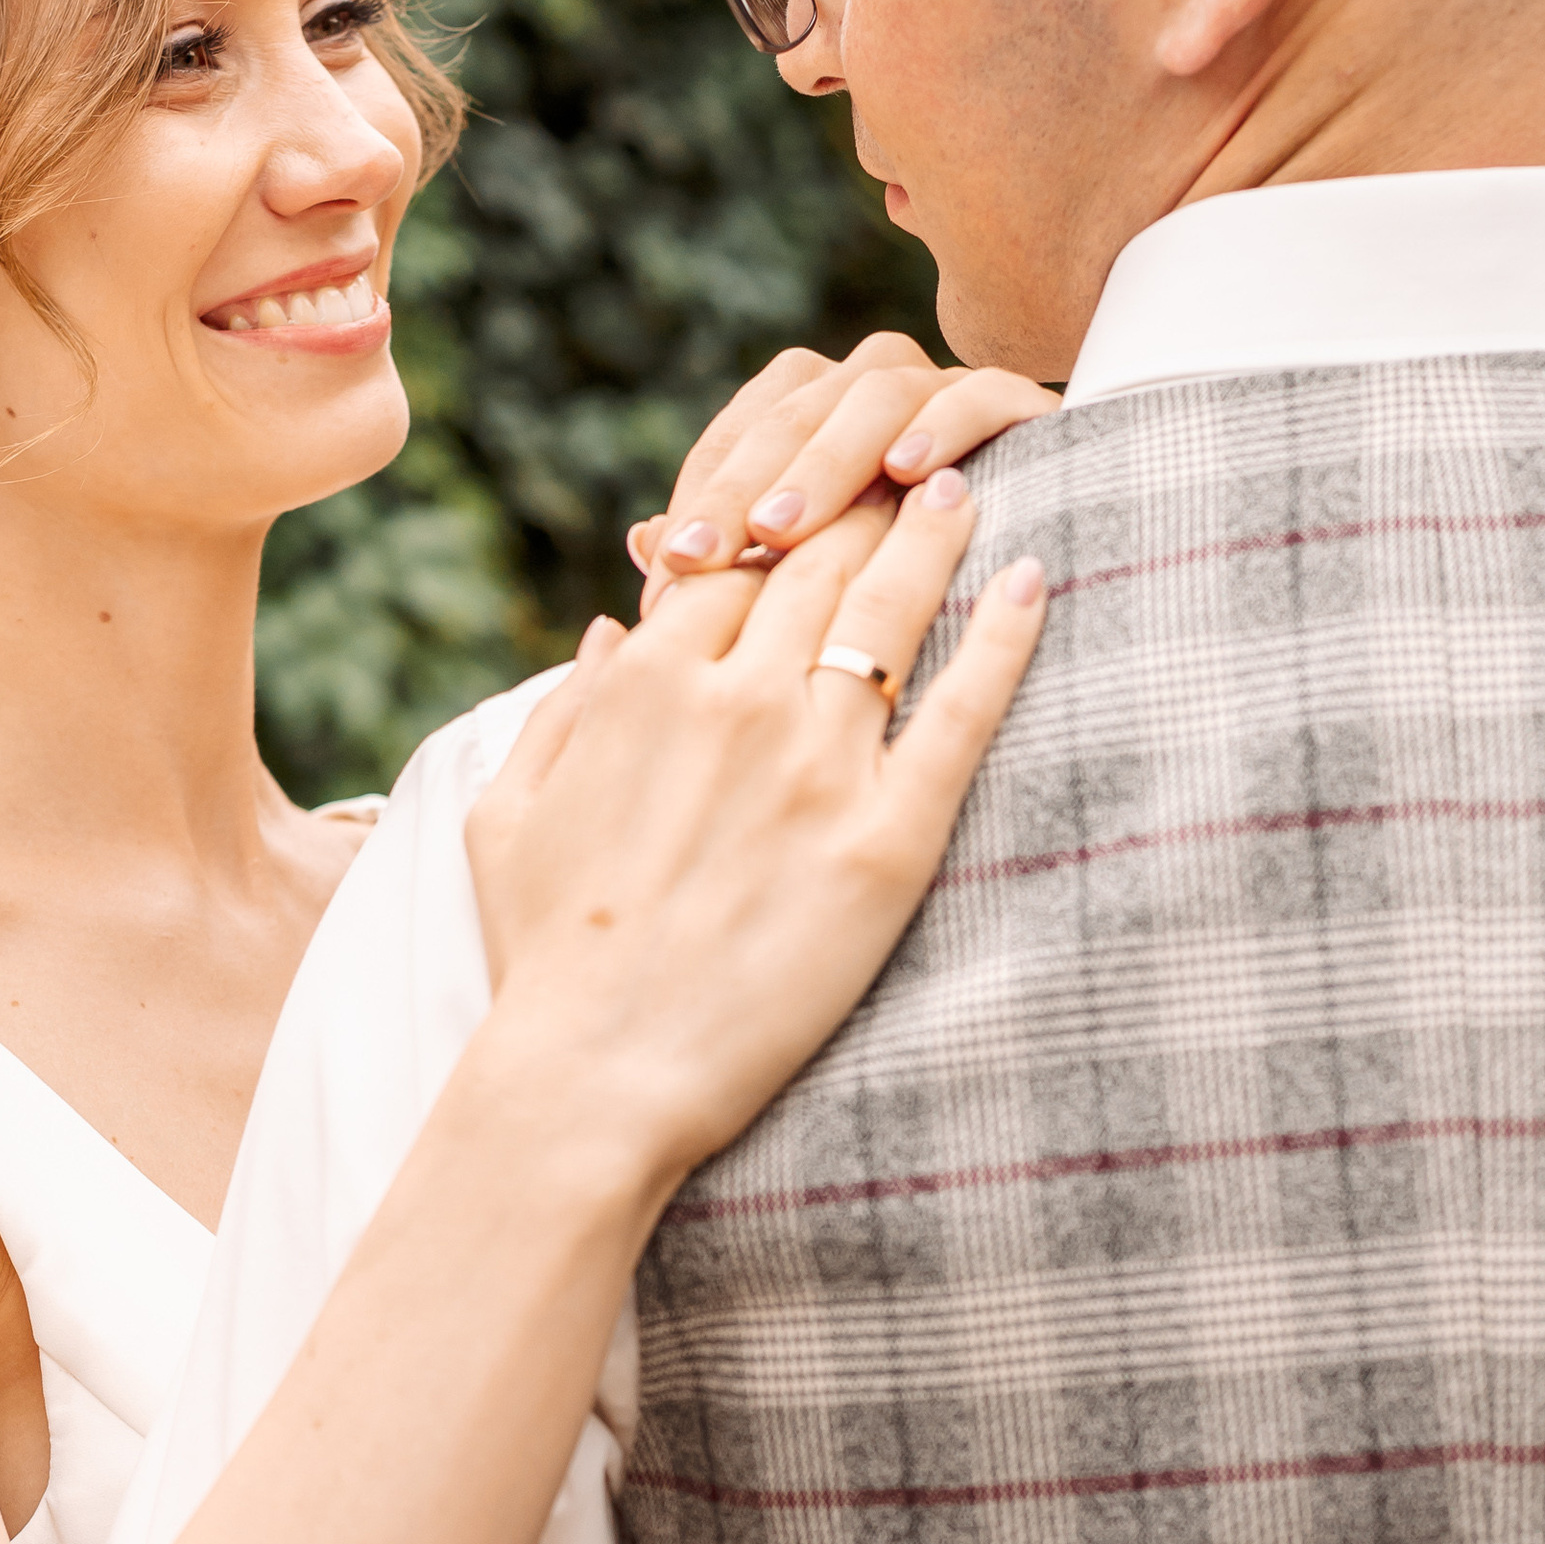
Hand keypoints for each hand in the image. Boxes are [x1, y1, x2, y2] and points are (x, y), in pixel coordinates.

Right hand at [468, 473, 1047, 1201]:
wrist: (596, 1077)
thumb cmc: (542, 959)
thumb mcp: (508, 817)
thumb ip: (559, 713)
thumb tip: (605, 633)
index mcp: (644, 683)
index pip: (729, 560)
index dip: (773, 521)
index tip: (810, 501)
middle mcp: (735, 700)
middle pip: (818, 563)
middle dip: (861, 502)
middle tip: (906, 466)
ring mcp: (816, 766)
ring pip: (891, 613)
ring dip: (934, 537)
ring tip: (965, 492)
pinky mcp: (886, 841)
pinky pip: (962, 713)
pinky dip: (1005, 637)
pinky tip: (1036, 579)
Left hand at [627, 330, 1054, 611]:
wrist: (1037, 606)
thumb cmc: (888, 611)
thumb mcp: (796, 600)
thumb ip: (725, 562)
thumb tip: (643, 540)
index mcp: (814, 412)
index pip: (740, 434)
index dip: (701, 496)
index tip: (668, 568)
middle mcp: (873, 386)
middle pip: (798, 407)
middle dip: (745, 483)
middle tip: (706, 553)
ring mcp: (947, 387)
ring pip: (880, 392)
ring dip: (828, 459)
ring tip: (783, 530)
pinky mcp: (1023, 407)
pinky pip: (983, 394)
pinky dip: (947, 423)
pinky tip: (910, 473)